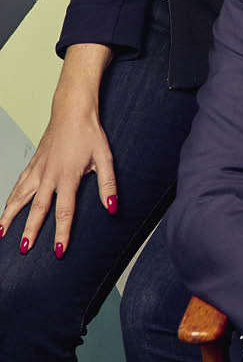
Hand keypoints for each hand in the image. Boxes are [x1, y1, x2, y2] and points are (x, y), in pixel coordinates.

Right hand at [0, 44, 115, 254]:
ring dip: (10, 216)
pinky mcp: (33, 163)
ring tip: (0, 234)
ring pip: (20, 197)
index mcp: (68, 177)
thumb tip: (113, 207)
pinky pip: (18, 184)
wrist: (72, 110)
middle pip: (37, 209)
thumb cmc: (89, 133)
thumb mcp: (105, 157)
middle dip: (30, 231)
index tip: (59, 250)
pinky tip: (5, 208)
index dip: (62, 232)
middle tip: (24, 250)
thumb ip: (108, 184)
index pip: (65, 211)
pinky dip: (10, 198)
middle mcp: (49, 175)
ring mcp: (38, 169)